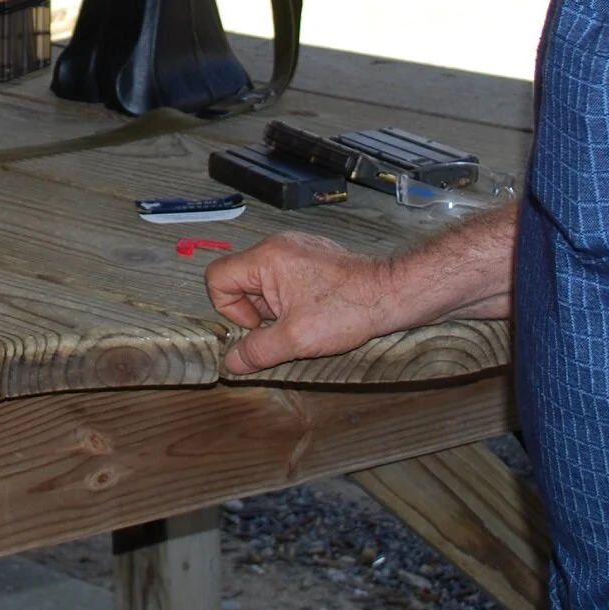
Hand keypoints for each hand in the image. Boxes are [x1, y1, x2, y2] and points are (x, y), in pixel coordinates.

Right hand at [205, 231, 399, 374]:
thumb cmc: (348, 308)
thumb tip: (232, 364)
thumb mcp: (295, 339)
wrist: (390, 293)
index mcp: (267, 258)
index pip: (217, 277)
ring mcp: (295, 248)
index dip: (230, 309)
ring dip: (274, 308)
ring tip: (302, 320)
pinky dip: (290, 300)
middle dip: (256, 311)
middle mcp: (277, 245)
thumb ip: (258, 351)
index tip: (259, 325)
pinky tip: (313, 313)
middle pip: (240, 280)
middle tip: (284, 326)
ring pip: (262, 282)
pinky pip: (283, 278)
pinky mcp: (310, 256)